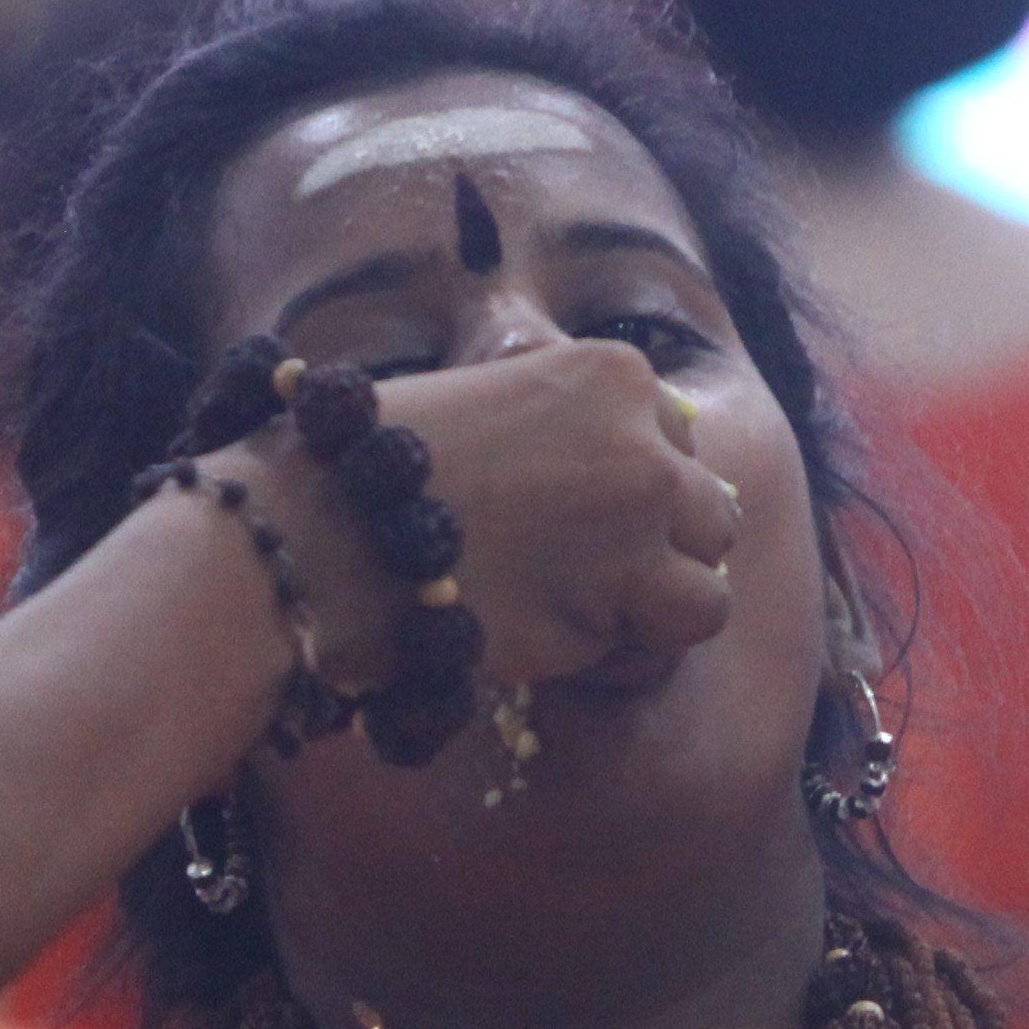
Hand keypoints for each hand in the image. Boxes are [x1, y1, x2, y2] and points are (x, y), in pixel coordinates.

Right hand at [314, 341, 742, 686]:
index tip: (576, 517)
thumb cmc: (370, 464)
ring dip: (656, 607)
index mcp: (611, 373)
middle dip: (658, 548)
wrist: (318, 531)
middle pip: (707, 507)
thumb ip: (564, 426)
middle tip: (584, 576)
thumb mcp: (487, 397)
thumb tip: (613, 479)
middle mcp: (642, 439)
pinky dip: (635, 654)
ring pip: (710, 579)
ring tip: (581, 618)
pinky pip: (672, 639)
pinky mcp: (616, 601)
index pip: (675, 437)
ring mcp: (637, 521)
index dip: (633, 486)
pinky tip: (569, 649)